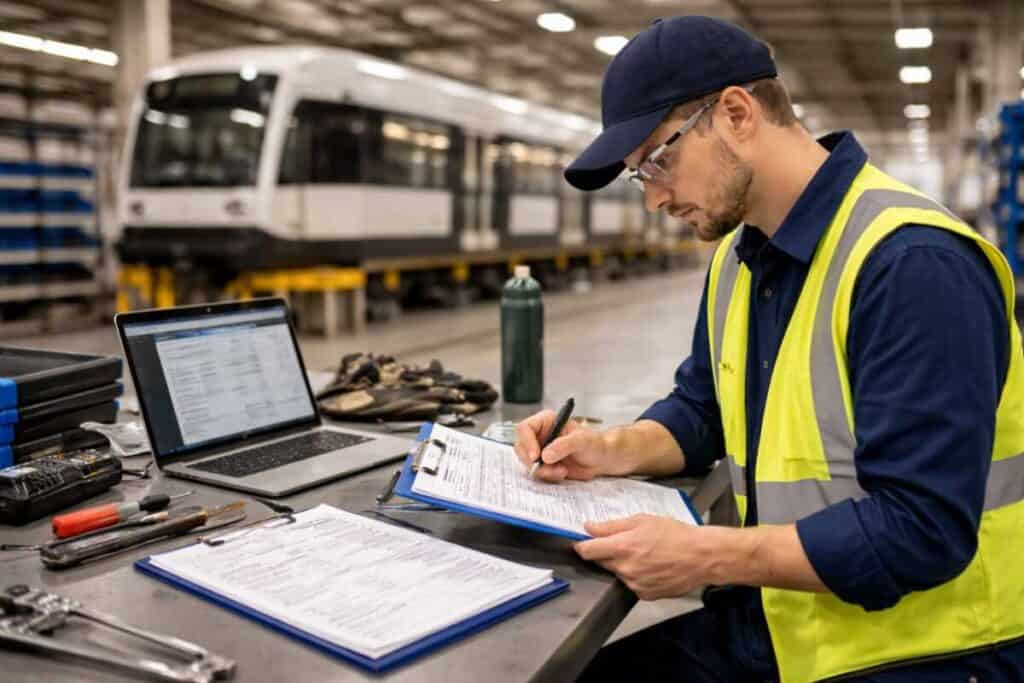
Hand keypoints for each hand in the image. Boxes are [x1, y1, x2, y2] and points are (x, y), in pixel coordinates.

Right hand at [514, 409, 617, 481]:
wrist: (601, 460)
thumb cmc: (594, 443)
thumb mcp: (582, 440)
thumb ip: (564, 445)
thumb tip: (545, 455)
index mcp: (546, 422)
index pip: (525, 428)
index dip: (527, 442)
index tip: (536, 456)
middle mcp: (539, 435)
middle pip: (521, 447)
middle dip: (533, 461)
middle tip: (549, 469)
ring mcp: (540, 451)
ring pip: (527, 462)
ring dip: (542, 471)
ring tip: (562, 471)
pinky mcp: (543, 465)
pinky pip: (536, 473)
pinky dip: (547, 476)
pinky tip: (562, 473)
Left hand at [574, 515, 714, 599]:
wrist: (701, 557)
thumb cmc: (675, 535)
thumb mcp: (642, 520)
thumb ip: (612, 526)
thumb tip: (589, 527)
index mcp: (623, 547)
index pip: (587, 551)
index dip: (582, 545)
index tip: (582, 542)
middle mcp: (626, 568)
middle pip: (602, 561)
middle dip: (608, 552)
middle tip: (626, 543)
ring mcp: (635, 584)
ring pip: (618, 572)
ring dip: (624, 564)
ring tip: (645, 554)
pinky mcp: (645, 594)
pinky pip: (632, 583)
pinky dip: (636, 576)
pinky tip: (652, 566)